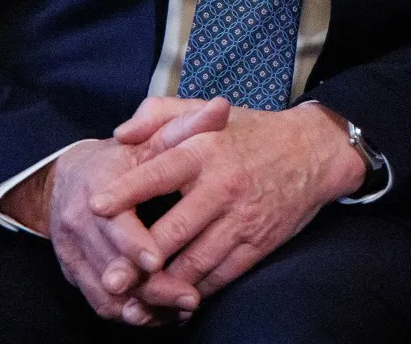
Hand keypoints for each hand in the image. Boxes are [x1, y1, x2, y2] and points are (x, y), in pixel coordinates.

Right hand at [0, 95, 225, 325]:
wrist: (70, 177)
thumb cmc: (124, 156)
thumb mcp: (153, 137)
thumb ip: (186, 126)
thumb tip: (221, 107)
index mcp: (98, 185)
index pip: (114, 220)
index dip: (133, 243)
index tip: (155, 259)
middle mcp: (78, 221)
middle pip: (112, 263)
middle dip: (149, 284)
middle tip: (187, 298)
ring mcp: (73, 251)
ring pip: (106, 291)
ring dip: (144, 305)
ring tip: (180, 311)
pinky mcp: (75, 272)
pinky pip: (99, 302)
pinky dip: (128, 313)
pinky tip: (158, 317)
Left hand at [90, 100, 366, 314]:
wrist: (315, 152)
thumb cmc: (251, 133)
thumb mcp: (208, 113)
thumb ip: (160, 115)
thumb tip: (120, 133)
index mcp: (205, 151)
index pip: (159, 172)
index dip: (126, 191)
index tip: (95, 208)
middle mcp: (223, 186)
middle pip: (172, 232)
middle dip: (138, 260)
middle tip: (109, 278)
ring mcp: (242, 218)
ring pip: (193, 263)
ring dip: (162, 285)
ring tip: (134, 297)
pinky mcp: (258, 244)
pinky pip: (220, 276)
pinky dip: (194, 291)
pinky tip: (173, 296)